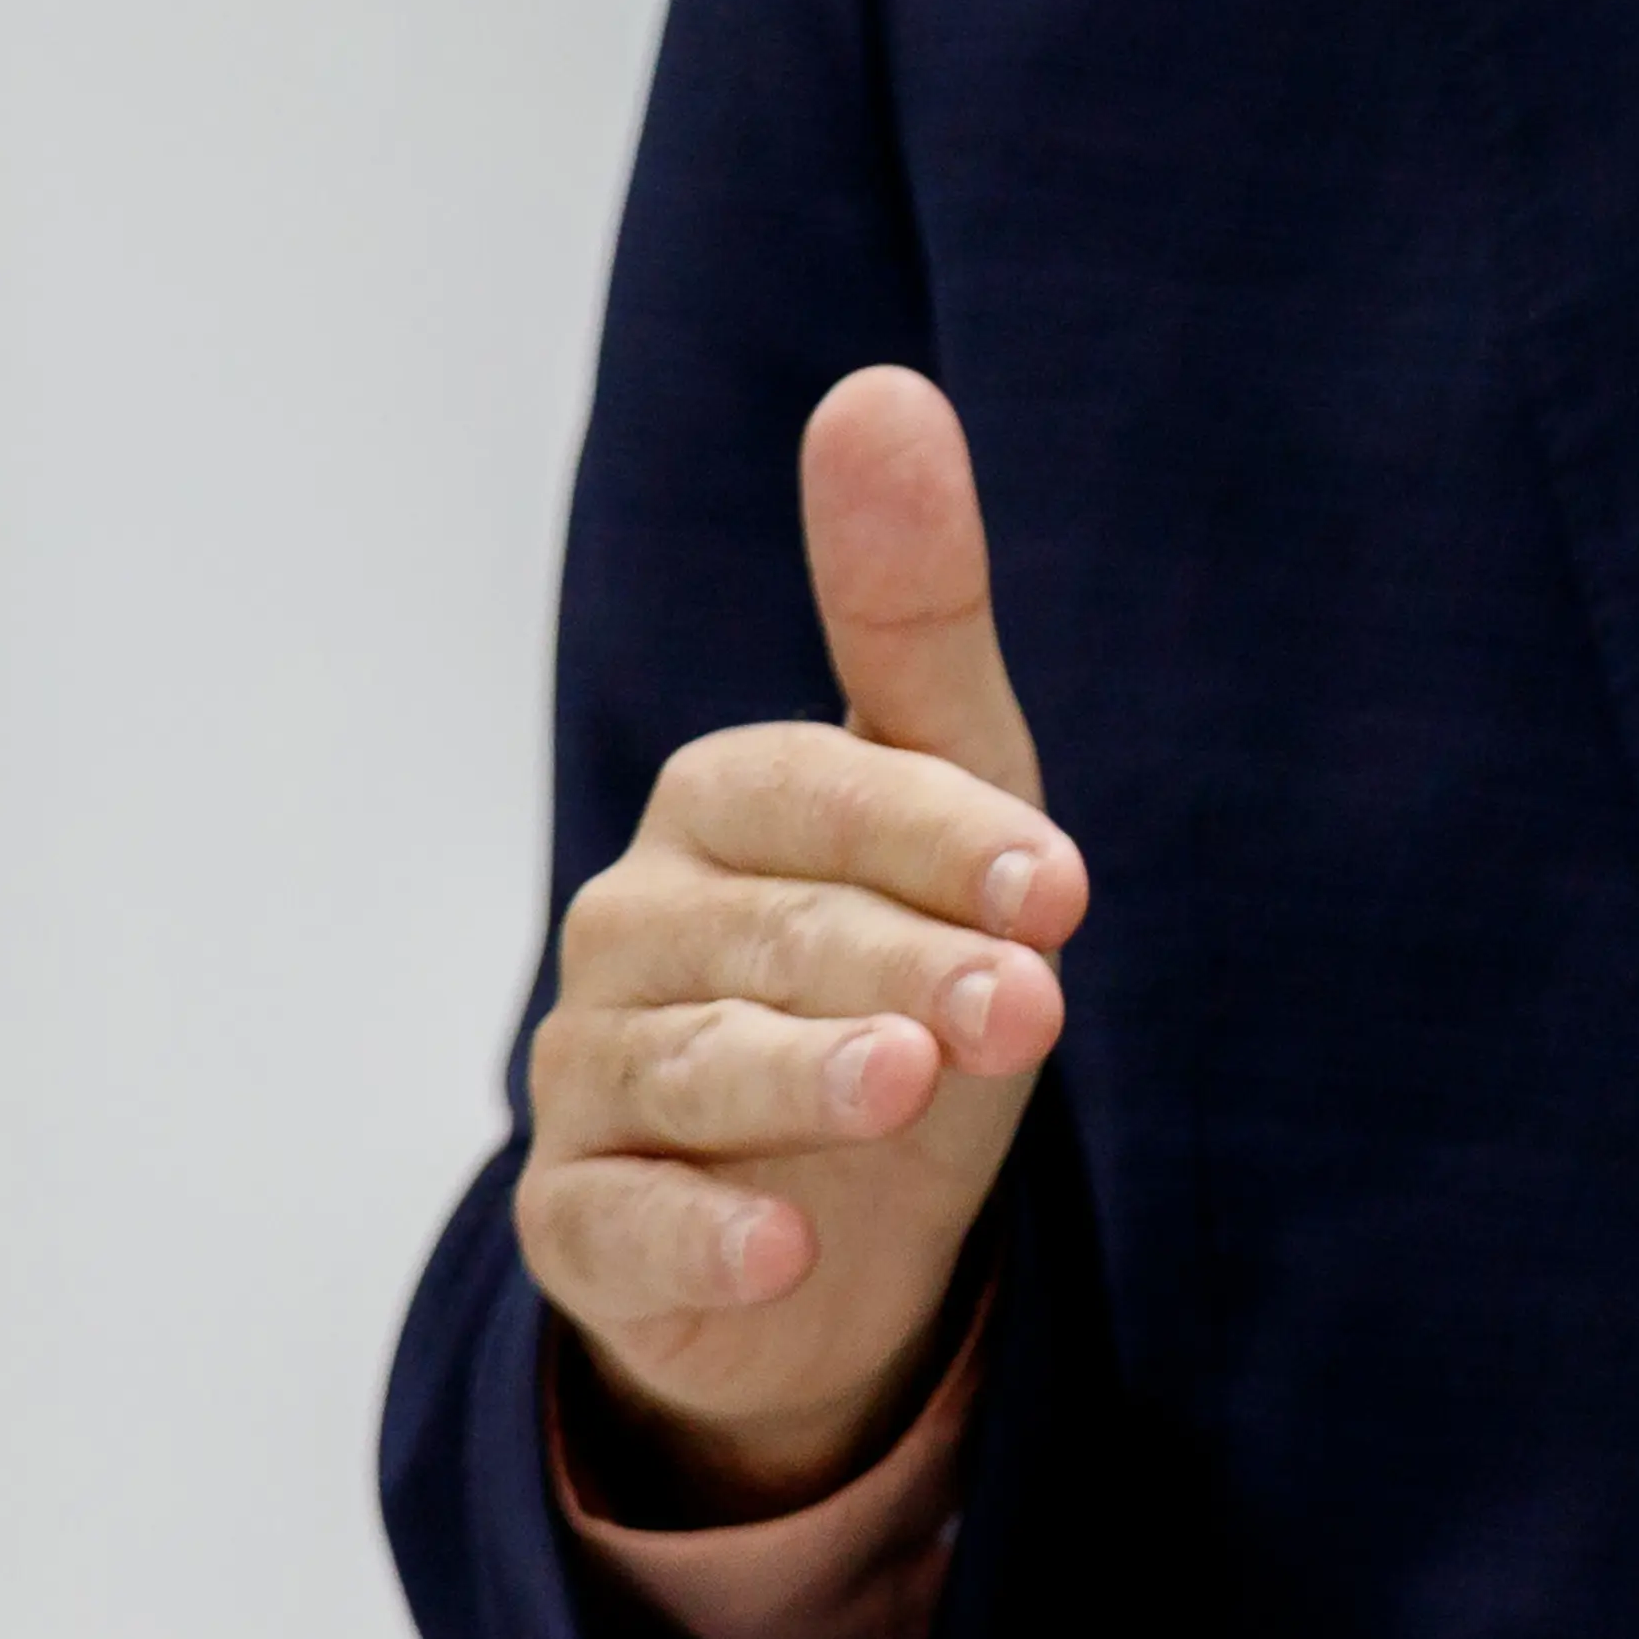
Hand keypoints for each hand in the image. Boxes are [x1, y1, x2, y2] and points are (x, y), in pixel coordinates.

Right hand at [518, 366, 1084, 1520]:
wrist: (842, 1230)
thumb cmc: (905, 974)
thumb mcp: (950, 802)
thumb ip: (914, 612)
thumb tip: (879, 385)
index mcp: (719, 806)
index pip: (815, 795)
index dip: (937, 838)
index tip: (1061, 890)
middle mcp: (631, 924)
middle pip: (771, 931)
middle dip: (904, 963)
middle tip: (1027, 1006)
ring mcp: (590, 1075)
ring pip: (690, 1066)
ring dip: (801, 1079)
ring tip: (902, 1090)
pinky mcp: (576, 1222)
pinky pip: (618, 1226)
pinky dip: (698, 1242)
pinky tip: (783, 1253)